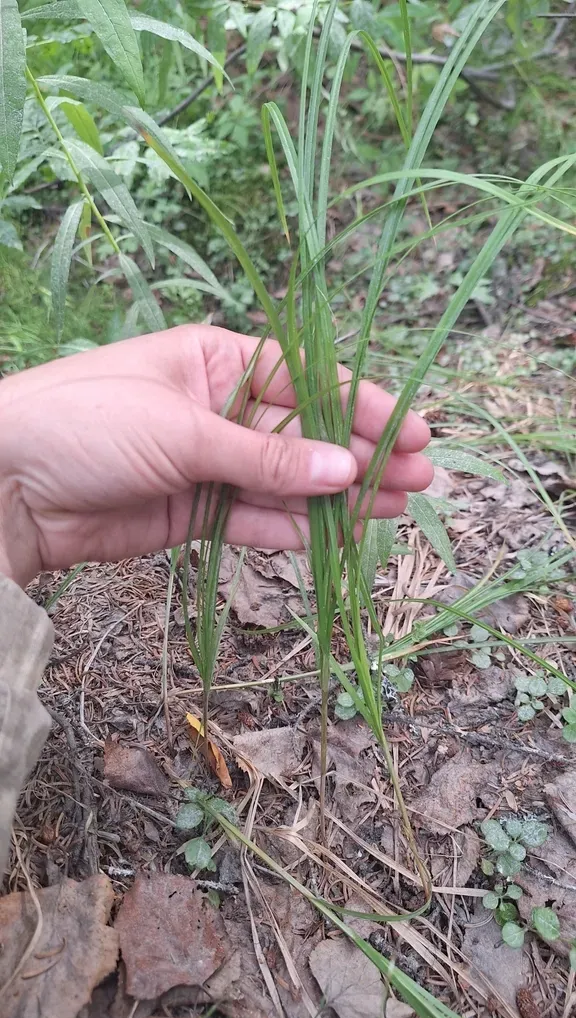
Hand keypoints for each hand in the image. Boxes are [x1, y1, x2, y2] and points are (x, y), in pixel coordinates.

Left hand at [0, 325, 431, 586]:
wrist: (6, 485)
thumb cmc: (85, 422)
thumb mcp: (181, 430)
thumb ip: (264, 457)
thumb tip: (344, 470)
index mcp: (215, 359)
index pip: (303, 378)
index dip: (358, 404)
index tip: (410, 429)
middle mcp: (218, 408)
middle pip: (303, 434)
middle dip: (359, 455)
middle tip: (418, 479)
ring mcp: (207, 463)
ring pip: (286, 481)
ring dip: (338, 497)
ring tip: (395, 510)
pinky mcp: (194, 512)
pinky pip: (254, 520)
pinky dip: (293, 528)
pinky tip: (338, 534)